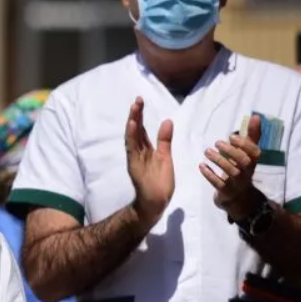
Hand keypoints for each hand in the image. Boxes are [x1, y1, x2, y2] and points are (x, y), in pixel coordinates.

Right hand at [124, 97, 174, 227]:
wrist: (156, 201)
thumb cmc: (160, 182)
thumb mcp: (165, 157)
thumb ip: (165, 140)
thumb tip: (168, 121)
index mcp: (146, 149)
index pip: (142, 129)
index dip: (141, 116)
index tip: (140, 102)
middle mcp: (138, 151)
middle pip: (136, 130)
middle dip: (136, 115)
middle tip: (137, 100)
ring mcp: (135, 157)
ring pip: (132, 136)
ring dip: (133, 122)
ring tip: (134, 108)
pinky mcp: (134, 164)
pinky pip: (132, 148)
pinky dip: (132, 136)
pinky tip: (133, 125)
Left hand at [200, 114, 263, 220]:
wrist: (238, 195)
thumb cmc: (241, 168)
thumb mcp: (247, 152)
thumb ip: (251, 135)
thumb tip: (256, 116)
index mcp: (253, 161)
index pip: (254, 152)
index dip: (244, 144)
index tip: (231, 136)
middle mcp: (247, 172)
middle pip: (244, 162)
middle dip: (231, 151)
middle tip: (217, 143)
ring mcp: (237, 183)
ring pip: (231, 172)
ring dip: (218, 160)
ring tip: (207, 151)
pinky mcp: (226, 191)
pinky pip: (219, 184)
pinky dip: (210, 174)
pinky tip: (201, 166)